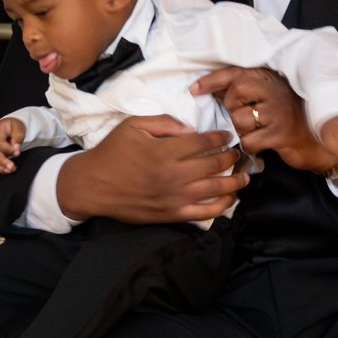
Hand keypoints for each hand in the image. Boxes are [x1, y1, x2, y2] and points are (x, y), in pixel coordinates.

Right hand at [0, 115, 27, 174]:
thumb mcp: (18, 127)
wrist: (6, 126)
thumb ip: (18, 137)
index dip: (7, 149)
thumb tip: (16, 148)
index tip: (17, 153)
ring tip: (11, 169)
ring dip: (0, 167)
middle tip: (13, 167)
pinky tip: (6, 170)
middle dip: (3, 161)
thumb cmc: (12, 126)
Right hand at [54, 115, 245, 224]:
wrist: (93, 185)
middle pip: (214, 164)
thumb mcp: (133, 125)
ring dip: (234, 182)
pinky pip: (204, 213)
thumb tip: (190, 128)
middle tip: (238, 153)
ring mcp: (174, 197)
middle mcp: (174, 174)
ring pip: (215, 189)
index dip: (219, 137)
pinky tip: (230, 199)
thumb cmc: (112, 152)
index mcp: (165, 151)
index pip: (203, 142)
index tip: (227, 135)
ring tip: (244, 176)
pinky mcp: (171, 214)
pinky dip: (221, 207)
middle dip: (231, 157)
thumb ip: (164, 123)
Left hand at [194, 65, 328, 172]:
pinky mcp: (280, 134)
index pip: (234, 74)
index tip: (194, 89)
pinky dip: (252, 146)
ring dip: (245, 131)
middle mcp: (274, 91)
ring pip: (239, 121)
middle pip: (234, 96)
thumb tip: (211, 88)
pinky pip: (249, 142)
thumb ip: (240, 92)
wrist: (319, 141)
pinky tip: (266, 143)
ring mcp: (277, 112)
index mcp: (269, 80)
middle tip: (251, 116)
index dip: (212, 80)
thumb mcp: (266, 99)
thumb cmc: (288, 119)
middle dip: (234, 110)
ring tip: (261, 130)